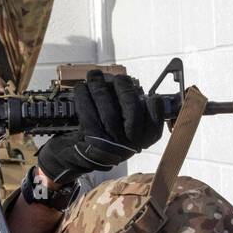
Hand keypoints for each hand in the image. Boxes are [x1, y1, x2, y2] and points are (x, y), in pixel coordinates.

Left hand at [37, 70, 163, 183]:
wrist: (77, 156)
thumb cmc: (103, 136)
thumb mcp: (123, 130)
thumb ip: (132, 112)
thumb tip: (131, 87)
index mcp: (140, 144)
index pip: (154, 127)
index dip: (155, 109)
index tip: (151, 95)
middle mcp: (128, 147)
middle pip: (133, 113)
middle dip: (125, 89)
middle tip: (119, 78)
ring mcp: (111, 146)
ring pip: (109, 112)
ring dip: (100, 88)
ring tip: (94, 76)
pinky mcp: (91, 143)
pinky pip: (88, 115)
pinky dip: (84, 98)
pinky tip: (81, 88)